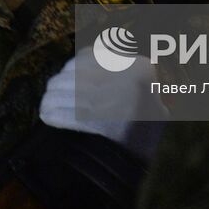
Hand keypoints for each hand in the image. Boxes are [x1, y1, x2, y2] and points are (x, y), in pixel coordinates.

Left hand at [38, 46, 167, 146]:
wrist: (162, 153)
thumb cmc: (148, 118)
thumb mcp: (142, 83)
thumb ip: (117, 65)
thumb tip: (81, 58)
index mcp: (137, 66)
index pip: (92, 56)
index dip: (72, 66)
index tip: (64, 74)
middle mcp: (127, 79)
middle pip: (78, 75)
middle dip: (58, 85)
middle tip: (49, 92)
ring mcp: (118, 101)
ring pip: (71, 95)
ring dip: (52, 100)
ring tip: (45, 104)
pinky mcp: (106, 125)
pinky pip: (72, 116)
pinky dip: (56, 115)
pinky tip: (47, 116)